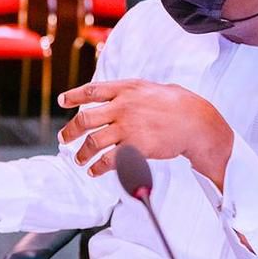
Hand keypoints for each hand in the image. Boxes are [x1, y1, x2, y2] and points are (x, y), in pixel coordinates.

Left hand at [58, 79, 233, 188]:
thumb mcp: (148, 88)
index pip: (91, 91)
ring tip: (79, 159)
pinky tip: (94, 170)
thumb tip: (109, 94)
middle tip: (63, 138)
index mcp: (124, 89)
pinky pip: (109, 160)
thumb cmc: (174, 103)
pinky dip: (98, 167)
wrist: (195, 121)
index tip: (62, 101)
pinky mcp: (135, 147)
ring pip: (93, 142)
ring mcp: (127, 127)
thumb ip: (126, 92)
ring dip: (82, 153)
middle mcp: (121, 107)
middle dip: (70, 131)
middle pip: (85, 119)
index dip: (74, 96)